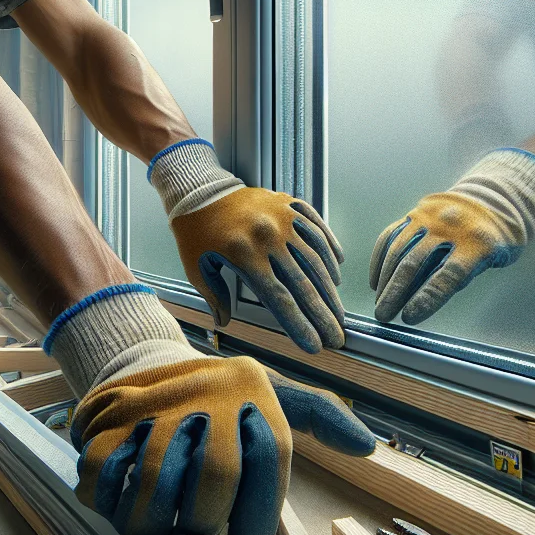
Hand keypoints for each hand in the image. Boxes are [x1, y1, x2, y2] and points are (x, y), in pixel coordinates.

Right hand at [47, 286, 374, 534]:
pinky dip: (111, 505)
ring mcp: (152, 407)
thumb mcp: (271, 395)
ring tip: (162, 523)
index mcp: (250, 390)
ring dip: (158, 523)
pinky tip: (122, 504)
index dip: (259, 515)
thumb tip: (367, 445)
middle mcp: (205, 394)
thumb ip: (317, 416)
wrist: (144, 363)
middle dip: (206, 521)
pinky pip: (105, 480)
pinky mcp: (103, 421)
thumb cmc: (219, 399)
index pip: (270, 457)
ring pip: (156, 488)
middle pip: (214, 480)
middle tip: (198, 527)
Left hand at [151, 140, 346, 352]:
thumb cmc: (196, 233)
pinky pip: (317, 228)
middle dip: (323, 315)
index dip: (299, 325)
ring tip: (338, 312)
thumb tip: (222, 324)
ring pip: (315, 258)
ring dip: (330, 289)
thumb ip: (215, 298)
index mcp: (243, 255)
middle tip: (337, 337)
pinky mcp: (289, 204)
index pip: (279, 298)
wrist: (198, 189)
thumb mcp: (196, 269)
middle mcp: (268, 236)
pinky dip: (329, 250)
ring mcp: (282, 218)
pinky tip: (336, 273)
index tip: (314, 345)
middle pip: (303, 283)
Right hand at [370, 148, 534, 324]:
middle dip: (395, 293)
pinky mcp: (415, 213)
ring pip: (398, 250)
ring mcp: (429, 217)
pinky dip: (380, 260)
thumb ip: (462, 277)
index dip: (426, 299)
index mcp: (477, 243)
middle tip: (384, 315)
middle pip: (415, 263)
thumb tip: (423, 299)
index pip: (448, 276)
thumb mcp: (492, 260)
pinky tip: (376, 280)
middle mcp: (449, 227)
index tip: (408, 318)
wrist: (493, 198)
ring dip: (385, 280)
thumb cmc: (496, 238)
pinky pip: (391, 236)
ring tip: (380, 303)